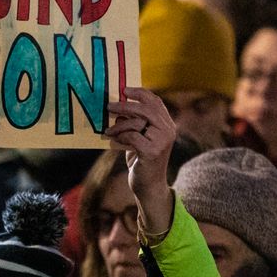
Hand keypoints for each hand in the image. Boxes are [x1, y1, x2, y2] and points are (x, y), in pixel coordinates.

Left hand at [105, 88, 175, 238]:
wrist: (148, 186)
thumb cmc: (141, 161)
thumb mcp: (139, 138)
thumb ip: (135, 123)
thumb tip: (118, 106)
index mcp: (167, 125)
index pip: (156, 102)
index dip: (141, 93)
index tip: (124, 89)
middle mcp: (168, 131)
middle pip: (147, 109)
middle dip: (125, 105)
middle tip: (109, 105)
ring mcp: (162, 141)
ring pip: (138, 122)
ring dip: (119, 124)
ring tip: (108, 130)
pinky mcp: (152, 152)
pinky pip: (132, 136)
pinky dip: (120, 137)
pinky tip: (113, 140)